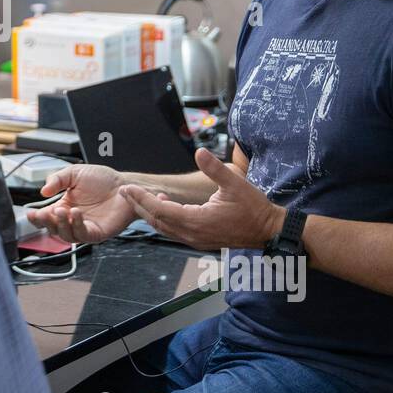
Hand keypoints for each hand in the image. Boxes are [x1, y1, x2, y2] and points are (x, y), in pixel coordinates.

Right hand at [25, 164, 134, 243]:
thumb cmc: (102, 180)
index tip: (31, 213)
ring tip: (63, 211)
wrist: (124, 184)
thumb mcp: (74, 174)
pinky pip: (83, 235)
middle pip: (53, 229)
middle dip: (46, 222)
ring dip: (61, 224)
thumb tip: (42, 191)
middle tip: (46, 212)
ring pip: (66, 235)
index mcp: (64, 207)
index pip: (46, 218)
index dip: (36, 218)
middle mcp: (73, 220)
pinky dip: (76, 226)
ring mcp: (85, 228)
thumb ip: (57, 179)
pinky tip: (76, 213)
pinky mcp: (97, 233)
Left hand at [119, 148, 283, 250]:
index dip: (142, 199)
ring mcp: (196, 240)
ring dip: (150, 213)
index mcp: (197, 221)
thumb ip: (215, 168)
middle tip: (124, 192)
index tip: (127, 188)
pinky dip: (164, 219)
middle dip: (139, 205)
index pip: (160, 210)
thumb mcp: (236, 183)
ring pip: (164, 228)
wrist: (268, 231)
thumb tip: (199, 152)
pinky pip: (174, 231)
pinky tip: (164, 206)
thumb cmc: (254, 208)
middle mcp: (192, 234)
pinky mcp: (200, 240)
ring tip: (140, 197)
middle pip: (157, 221)